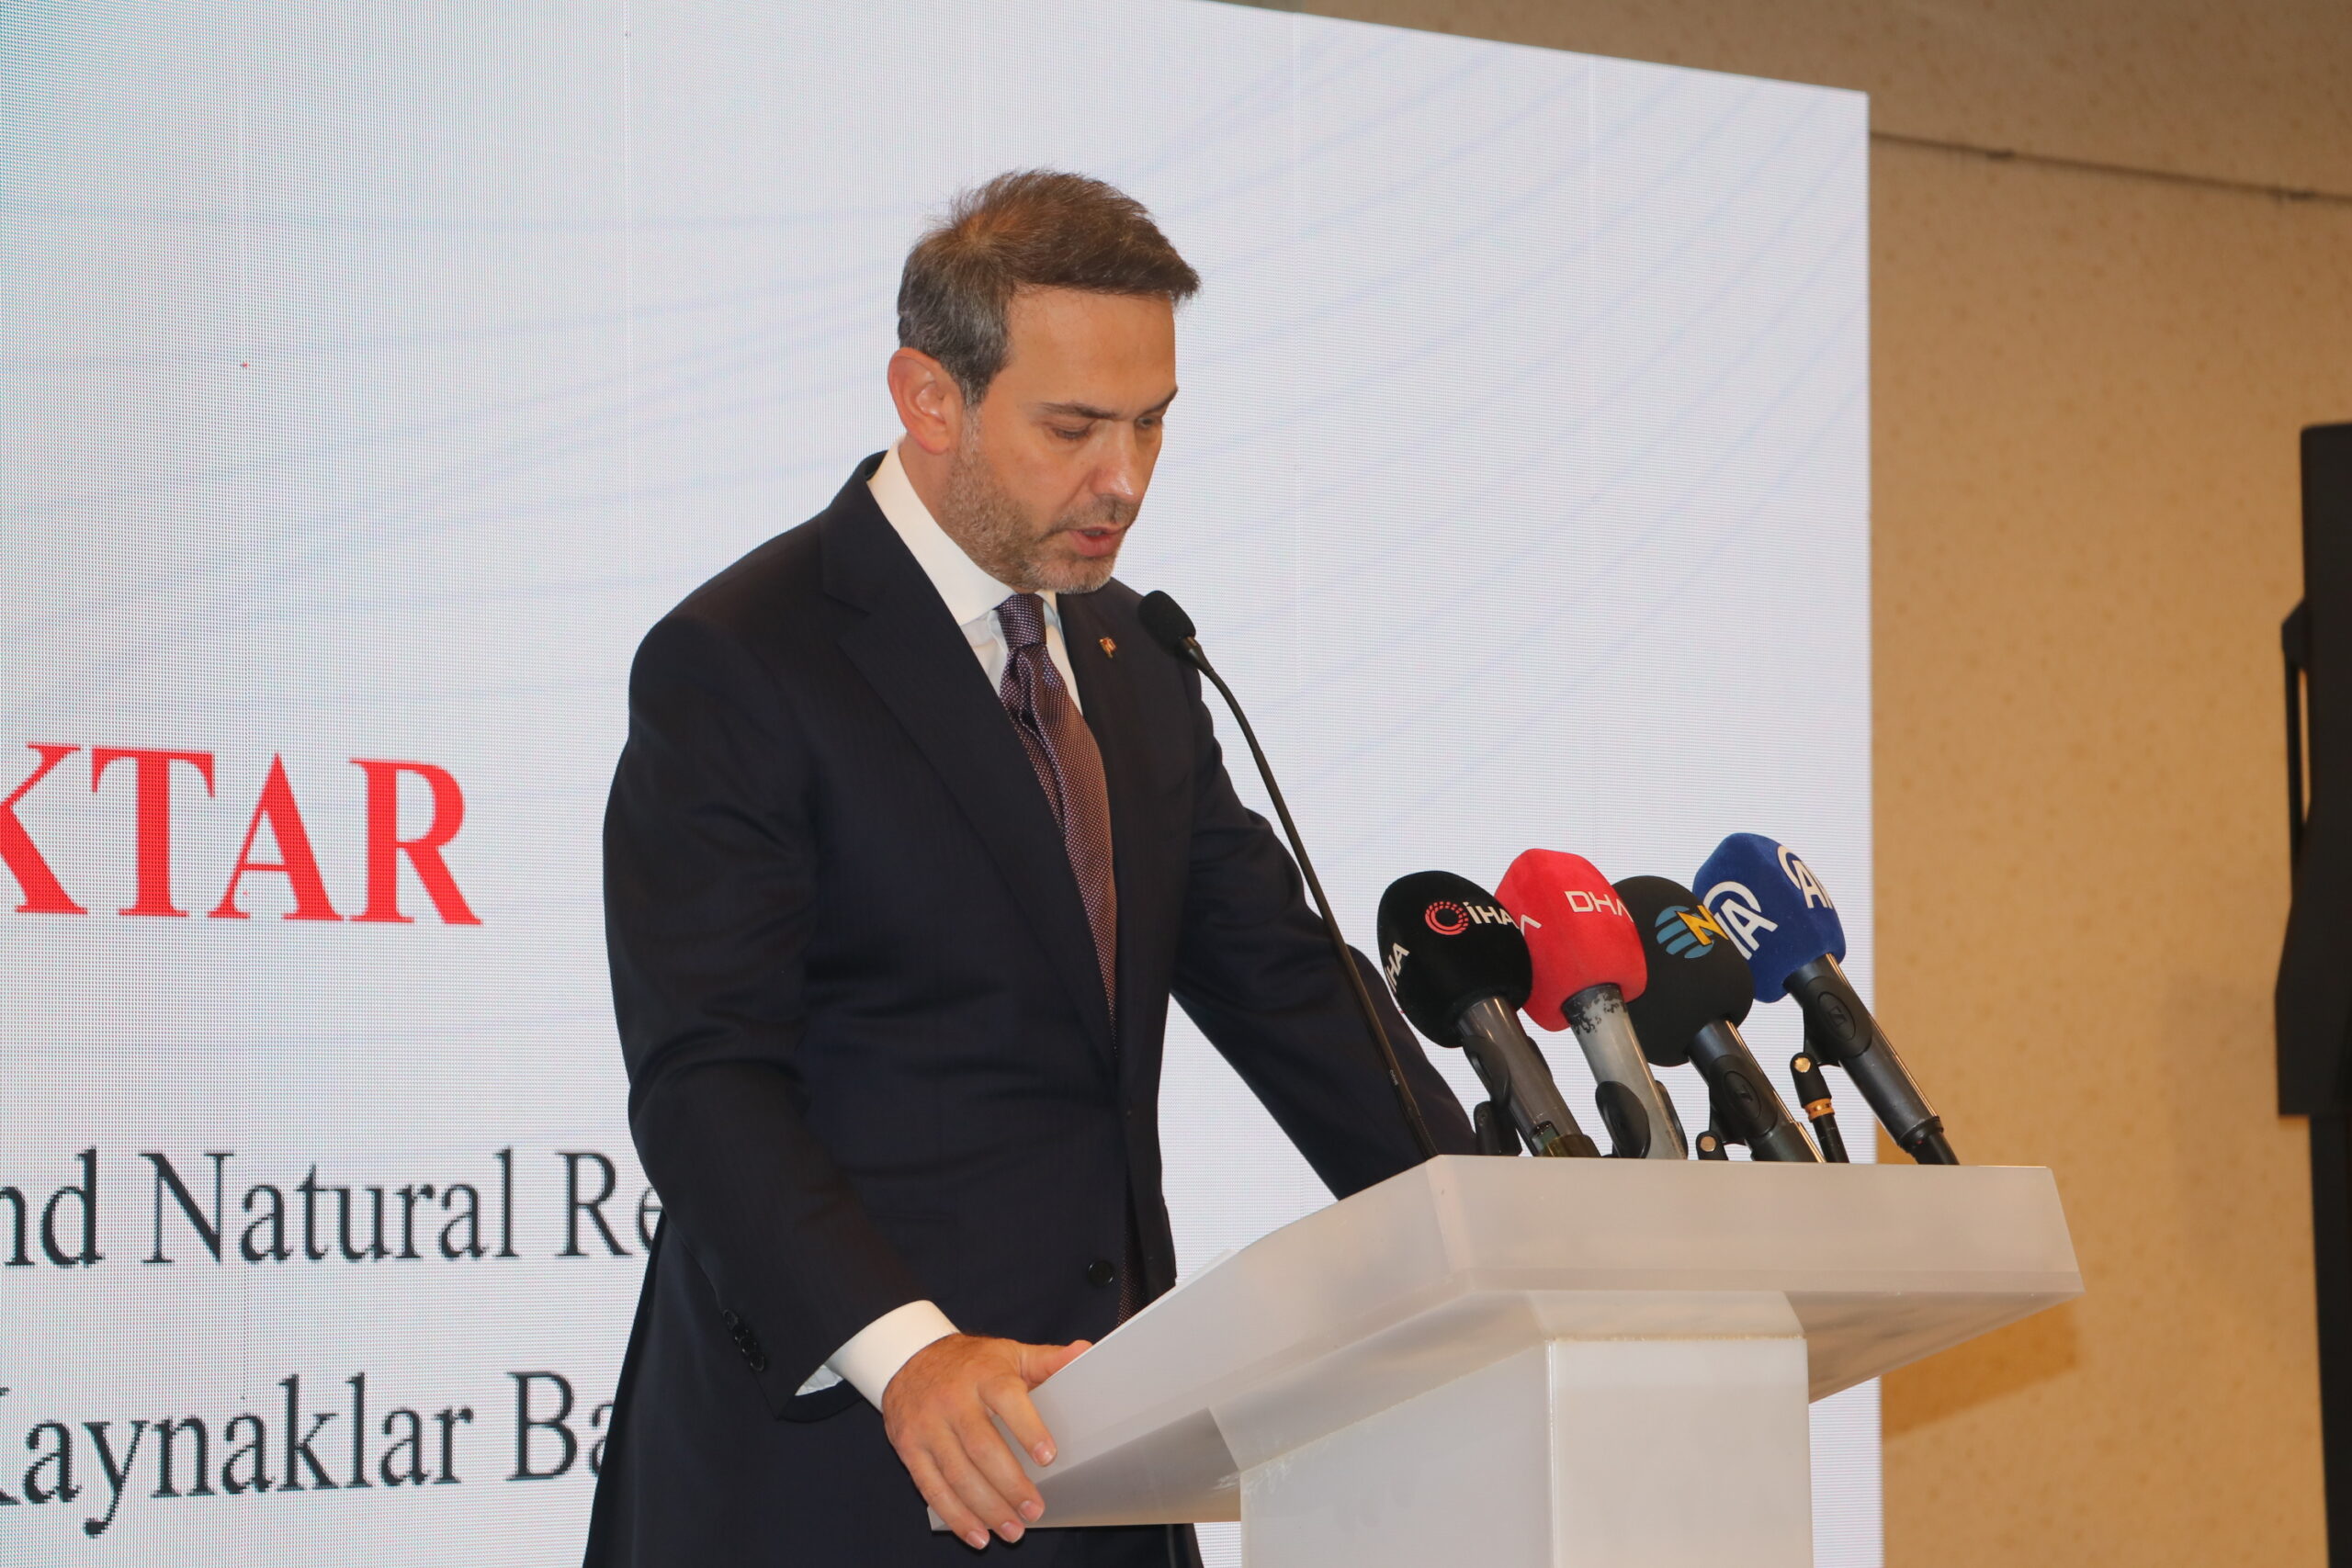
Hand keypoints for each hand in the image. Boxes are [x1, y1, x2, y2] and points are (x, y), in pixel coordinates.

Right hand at [881, 1333, 1089, 1549]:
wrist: (908, 1359)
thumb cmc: (969, 1363)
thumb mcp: (1008, 1353)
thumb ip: (1046, 1360)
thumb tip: (1084, 1352)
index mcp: (984, 1374)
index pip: (1007, 1399)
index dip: (1028, 1429)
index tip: (1048, 1457)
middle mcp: (953, 1400)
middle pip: (981, 1447)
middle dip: (1010, 1484)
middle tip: (1035, 1509)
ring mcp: (928, 1426)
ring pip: (957, 1474)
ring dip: (987, 1508)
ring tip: (1014, 1530)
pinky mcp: (910, 1448)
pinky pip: (931, 1488)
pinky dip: (955, 1515)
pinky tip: (978, 1533)